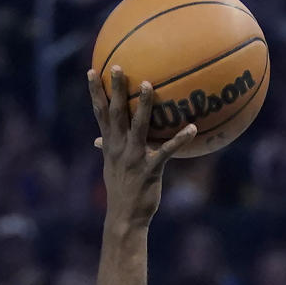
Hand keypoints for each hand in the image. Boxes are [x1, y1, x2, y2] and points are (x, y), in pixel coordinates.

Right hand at [88, 66, 196, 225]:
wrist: (125, 218)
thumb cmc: (120, 192)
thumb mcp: (110, 168)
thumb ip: (106, 149)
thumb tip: (96, 141)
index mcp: (109, 145)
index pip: (100, 114)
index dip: (96, 92)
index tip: (93, 71)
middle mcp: (119, 148)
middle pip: (116, 113)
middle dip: (117, 90)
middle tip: (117, 66)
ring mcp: (134, 158)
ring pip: (139, 127)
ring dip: (144, 105)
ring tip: (149, 84)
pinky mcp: (150, 170)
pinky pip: (166, 152)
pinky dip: (179, 140)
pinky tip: (192, 128)